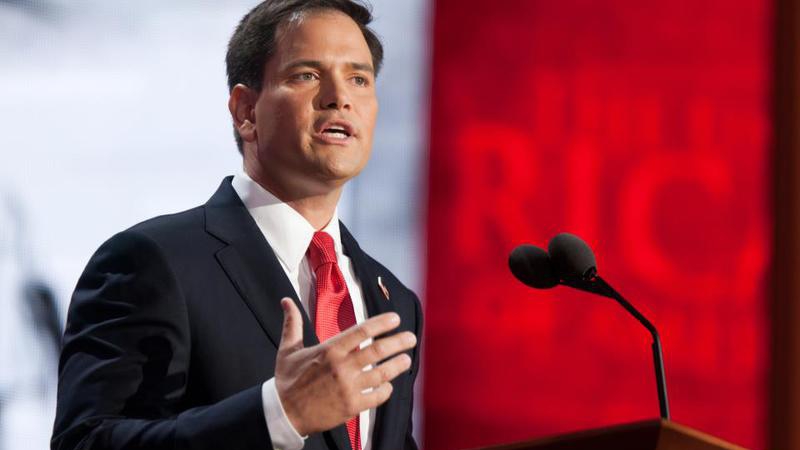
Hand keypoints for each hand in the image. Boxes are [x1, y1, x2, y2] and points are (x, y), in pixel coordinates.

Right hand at [275, 297, 416, 435]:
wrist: (284, 414)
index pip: (362, 330)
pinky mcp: (352, 406)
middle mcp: (342, 367)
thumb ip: (292, 324)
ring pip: (382, 373)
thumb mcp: (287, 350)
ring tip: (407, 359)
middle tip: (411, 338)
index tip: (396, 318)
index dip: (382, 323)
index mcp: (329, 350)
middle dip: (398, 342)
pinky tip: (388, 385)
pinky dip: (386, 390)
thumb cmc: (287, 381)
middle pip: (378, 350)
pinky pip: (377, 396)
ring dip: (398, 365)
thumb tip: (286, 301)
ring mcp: (349, 387)